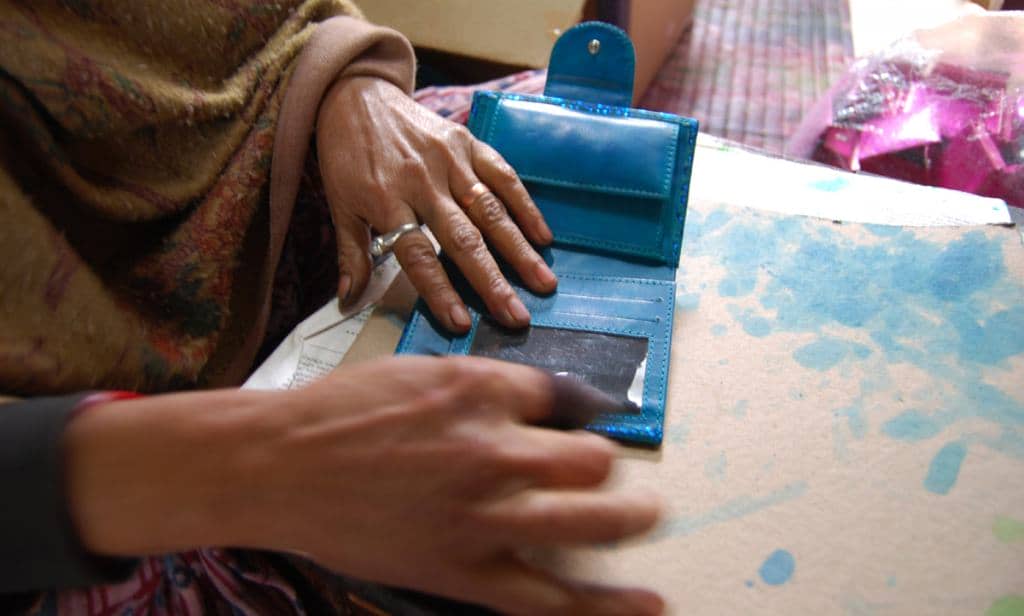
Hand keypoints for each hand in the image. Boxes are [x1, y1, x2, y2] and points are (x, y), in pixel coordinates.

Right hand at [65, 357, 663, 615]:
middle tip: (598, 471)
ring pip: (590, 518)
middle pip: (591, 457)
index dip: (575, 410)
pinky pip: (549, 596)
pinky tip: (648, 603)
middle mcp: (492, 449)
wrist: (277, 464)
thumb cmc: (338, 412)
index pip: (563, 396)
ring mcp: (483, 515)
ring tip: (648, 515)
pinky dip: (604, 606)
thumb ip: (483, 387)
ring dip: (630, 516)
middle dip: (601, 463)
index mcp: (479, 391)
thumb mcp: (417, 373)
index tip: (574, 422)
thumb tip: (537, 400)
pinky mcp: (465, 570)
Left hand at [316, 77, 556, 332]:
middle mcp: (423, 181)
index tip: (461, 323)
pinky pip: (502, 175)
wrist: (355, 95)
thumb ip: (350, 254)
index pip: (417, 254)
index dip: (439, 290)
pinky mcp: (468, 142)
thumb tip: (349, 301)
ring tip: (543, 282)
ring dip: (519, 249)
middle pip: (463, 238)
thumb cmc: (346, 157)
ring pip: (490, 210)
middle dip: (492, 281)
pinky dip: (525, 206)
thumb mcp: (339, 205)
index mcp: (386, 200)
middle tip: (517, 316)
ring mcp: (449, 160)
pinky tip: (544, 237)